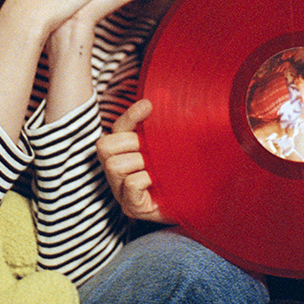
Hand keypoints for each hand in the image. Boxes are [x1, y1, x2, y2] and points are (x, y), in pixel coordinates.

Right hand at [96, 99, 171, 224]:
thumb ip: (160, 125)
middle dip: (131, 143)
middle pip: (105, 146)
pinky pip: (131, 183)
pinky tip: (159, 184)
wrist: (198, 204)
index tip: (149, 106)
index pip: (117, 128)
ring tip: (157, 170)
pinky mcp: (131, 207)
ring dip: (140, 163)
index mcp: (124, 152)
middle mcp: (116, 171)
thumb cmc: (181, 173)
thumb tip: (160, 96)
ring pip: (114, 165)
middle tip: (152, 152)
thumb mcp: (170, 145)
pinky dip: (146, 179)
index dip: (130, 115)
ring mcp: (121, 191)